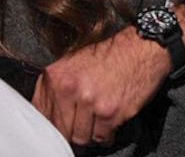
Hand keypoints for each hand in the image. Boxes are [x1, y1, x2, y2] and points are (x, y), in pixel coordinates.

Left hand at [32, 27, 169, 145]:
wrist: (143, 46)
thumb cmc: (110, 54)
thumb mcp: (73, 63)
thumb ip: (55, 88)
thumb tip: (46, 116)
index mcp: (56, 77)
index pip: (42, 116)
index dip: (53, 124)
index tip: (60, 126)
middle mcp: (70, 89)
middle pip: (61, 130)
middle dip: (72, 129)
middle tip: (83, 122)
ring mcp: (90, 102)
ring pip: (81, 137)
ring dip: (90, 133)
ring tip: (99, 118)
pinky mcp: (110, 113)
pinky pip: (101, 138)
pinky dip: (107, 134)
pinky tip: (111, 120)